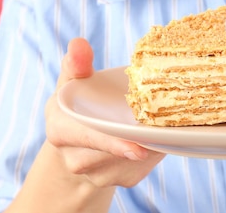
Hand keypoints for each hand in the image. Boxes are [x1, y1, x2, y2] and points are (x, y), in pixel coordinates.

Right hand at [44, 38, 164, 188]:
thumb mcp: (73, 81)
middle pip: (112, 153)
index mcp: (61, 131)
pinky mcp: (121, 180)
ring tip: (164, 123)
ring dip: (151, 146)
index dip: (109, 142)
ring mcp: (99, 175)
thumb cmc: (78, 102)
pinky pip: (143, 169)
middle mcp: (76, 159)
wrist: (81, 140)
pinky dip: (156, 153)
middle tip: (165, 132)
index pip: (84, 137)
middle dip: (139, 141)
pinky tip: (160, 137)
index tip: (136, 148)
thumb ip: (76, 63)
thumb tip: (79, 44)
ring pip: (132, 162)